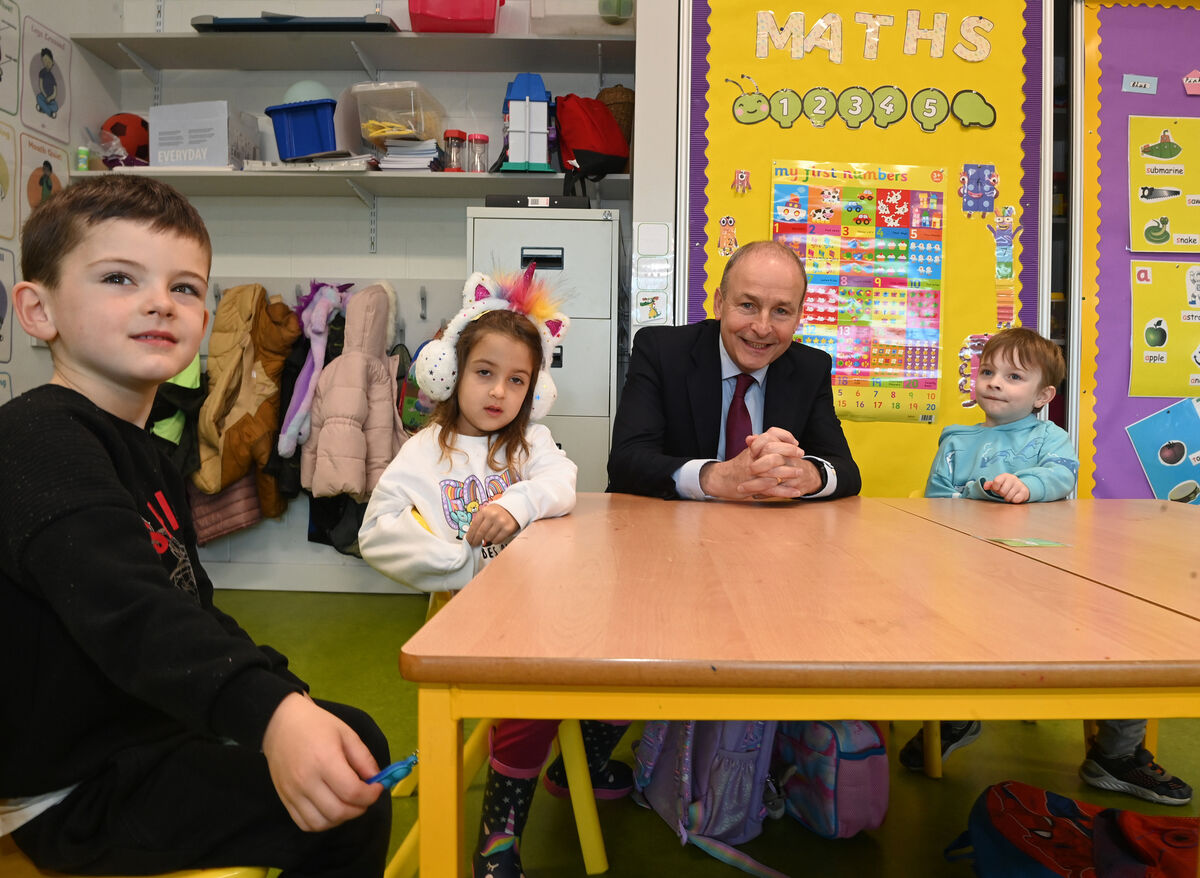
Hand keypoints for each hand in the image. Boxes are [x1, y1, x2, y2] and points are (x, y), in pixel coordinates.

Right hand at [262, 693, 382, 831]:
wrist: (280, 723)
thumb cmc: (316, 725)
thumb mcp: (346, 734)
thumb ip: (364, 758)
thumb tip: (376, 779)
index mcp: (324, 760)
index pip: (352, 792)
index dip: (370, 795)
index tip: (377, 787)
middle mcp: (306, 781)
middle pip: (338, 812)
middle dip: (359, 808)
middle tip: (365, 797)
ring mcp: (293, 793)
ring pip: (322, 823)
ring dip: (341, 818)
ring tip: (348, 803)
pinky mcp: (284, 799)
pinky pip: (305, 824)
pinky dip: (322, 823)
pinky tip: (330, 808)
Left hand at [464, 504, 518, 546]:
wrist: (514, 508)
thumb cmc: (498, 512)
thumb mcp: (487, 512)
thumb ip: (480, 522)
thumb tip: (471, 536)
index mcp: (485, 511)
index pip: (474, 526)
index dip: (470, 535)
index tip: (468, 541)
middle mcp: (492, 516)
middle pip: (480, 533)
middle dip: (476, 540)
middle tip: (474, 544)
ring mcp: (501, 522)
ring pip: (488, 538)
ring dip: (487, 539)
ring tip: (489, 535)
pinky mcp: (508, 529)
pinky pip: (497, 540)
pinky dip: (495, 541)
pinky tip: (495, 536)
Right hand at [699, 429, 817, 499]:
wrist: (719, 479)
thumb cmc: (737, 466)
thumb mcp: (748, 452)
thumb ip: (760, 444)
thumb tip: (775, 437)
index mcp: (753, 448)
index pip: (769, 435)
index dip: (784, 436)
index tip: (795, 441)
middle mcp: (752, 458)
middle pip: (772, 451)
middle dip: (788, 452)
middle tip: (800, 454)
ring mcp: (752, 473)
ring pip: (773, 471)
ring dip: (788, 472)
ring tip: (800, 472)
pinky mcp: (753, 487)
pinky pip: (771, 490)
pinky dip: (785, 491)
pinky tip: (796, 492)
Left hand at [983, 473, 1029, 503]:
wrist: (1020, 487)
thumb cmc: (1006, 486)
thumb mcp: (997, 484)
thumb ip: (990, 484)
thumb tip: (985, 487)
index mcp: (1005, 476)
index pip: (996, 482)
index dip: (995, 488)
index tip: (997, 489)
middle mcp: (1013, 479)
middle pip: (1002, 491)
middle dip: (1002, 494)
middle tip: (1004, 493)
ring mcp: (1019, 485)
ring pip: (1009, 496)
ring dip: (1007, 498)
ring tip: (1009, 495)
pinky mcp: (1024, 491)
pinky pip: (1016, 500)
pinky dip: (1013, 500)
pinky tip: (1014, 497)